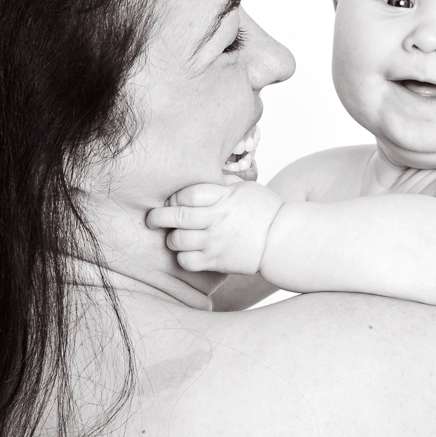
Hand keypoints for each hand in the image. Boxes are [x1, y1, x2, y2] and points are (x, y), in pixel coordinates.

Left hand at [146, 180, 283, 274]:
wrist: (283, 240)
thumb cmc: (265, 210)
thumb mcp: (246, 187)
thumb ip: (221, 183)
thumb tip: (203, 174)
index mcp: (223, 197)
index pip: (187, 194)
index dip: (173, 197)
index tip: (172, 200)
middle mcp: (216, 219)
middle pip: (176, 216)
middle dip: (157, 216)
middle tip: (152, 218)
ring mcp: (215, 241)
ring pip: (177, 240)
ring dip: (171, 238)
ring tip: (175, 236)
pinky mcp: (216, 261)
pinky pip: (187, 262)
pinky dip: (182, 257)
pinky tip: (187, 252)